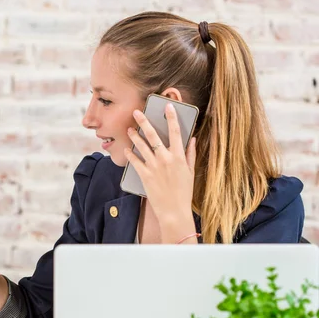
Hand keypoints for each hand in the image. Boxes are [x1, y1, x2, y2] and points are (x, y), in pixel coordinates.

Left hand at [124, 103, 196, 242]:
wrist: (174, 211)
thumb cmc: (184, 192)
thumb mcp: (190, 172)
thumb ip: (190, 154)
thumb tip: (191, 139)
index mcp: (178, 156)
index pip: (176, 132)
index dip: (171, 117)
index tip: (167, 106)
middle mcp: (165, 159)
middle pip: (153, 135)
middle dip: (144, 121)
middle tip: (137, 112)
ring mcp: (153, 166)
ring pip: (141, 146)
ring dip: (134, 135)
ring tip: (129, 129)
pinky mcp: (144, 175)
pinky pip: (134, 161)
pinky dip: (129, 154)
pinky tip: (126, 149)